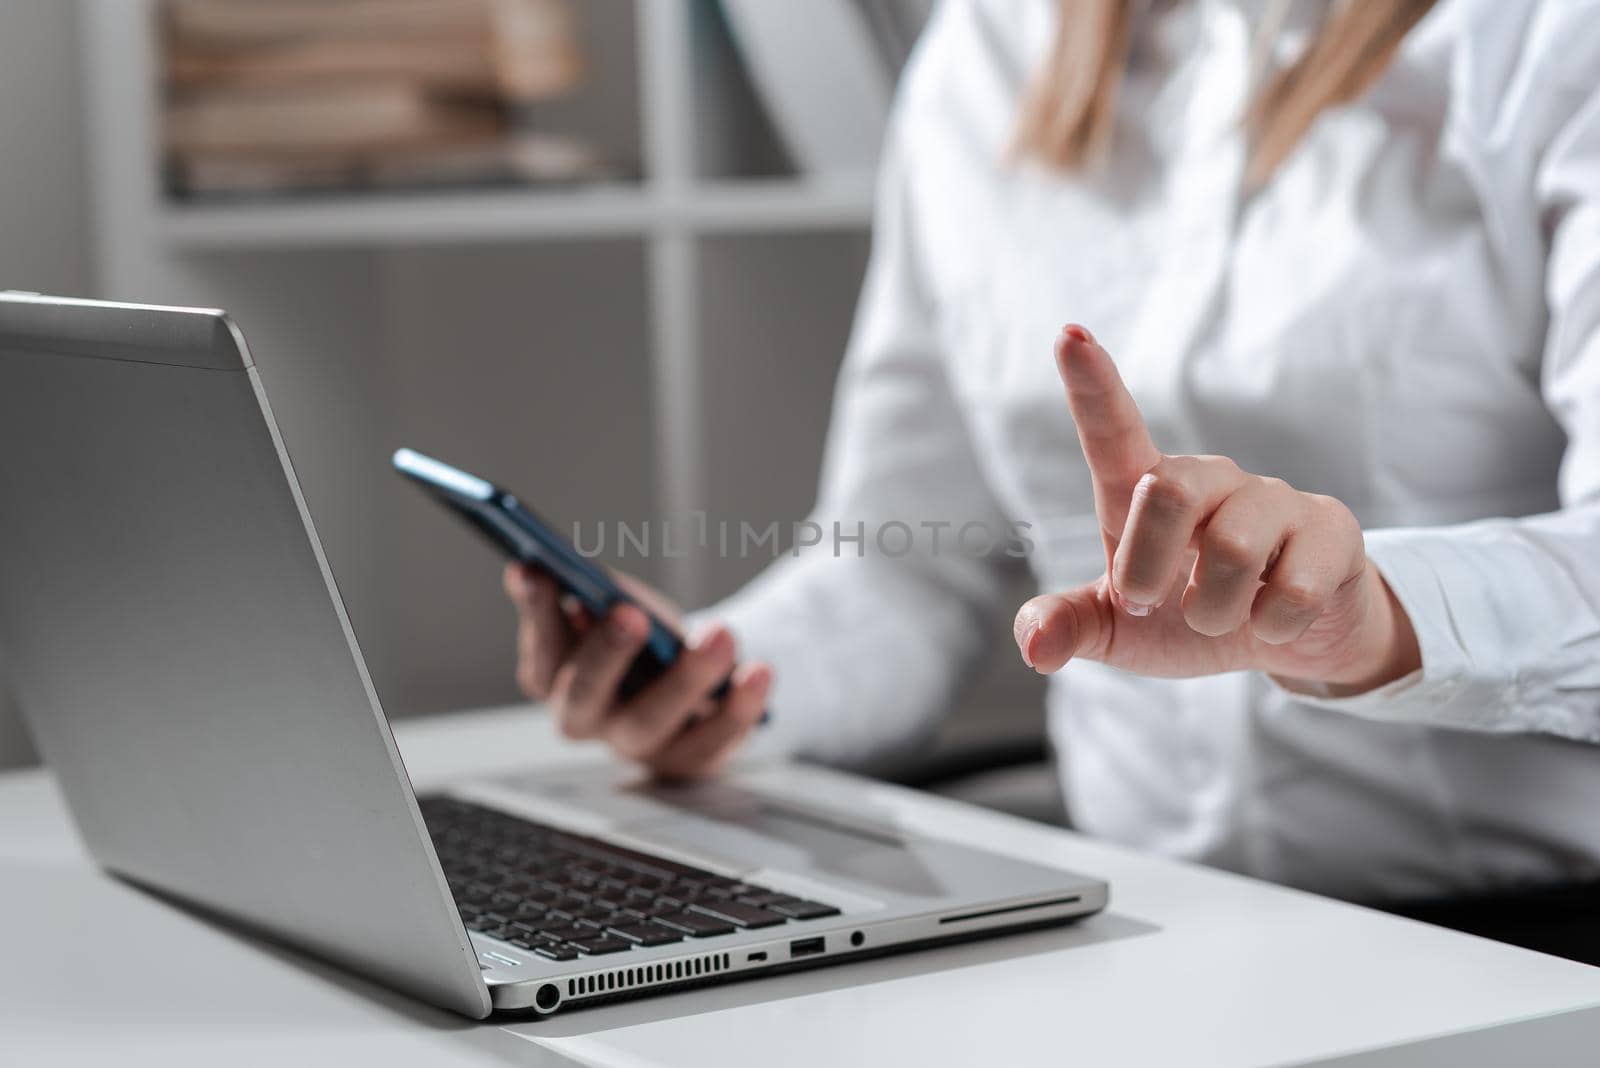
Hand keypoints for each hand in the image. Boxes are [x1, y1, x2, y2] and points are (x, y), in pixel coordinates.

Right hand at [504, 564, 770, 778]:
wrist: (701, 679)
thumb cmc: (647, 639)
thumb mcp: (620, 606)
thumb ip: (591, 592)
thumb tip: (562, 569)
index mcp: (556, 678)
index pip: (536, 650)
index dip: (536, 615)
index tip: (536, 569)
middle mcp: (588, 719)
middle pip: (583, 698)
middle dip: (604, 654)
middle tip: (629, 614)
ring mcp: (638, 745)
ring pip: (651, 723)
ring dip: (686, 679)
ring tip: (720, 634)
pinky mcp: (688, 760)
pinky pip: (712, 740)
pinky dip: (738, 706)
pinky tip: (758, 672)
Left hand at [1013, 325, 1419, 694]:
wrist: (1286, 639)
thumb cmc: (1186, 618)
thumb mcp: (1119, 632)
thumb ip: (1069, 626)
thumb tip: (1033, 645)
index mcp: (1147, 492)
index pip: (1114, 431)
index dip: (1091, 385)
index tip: (1069, 336)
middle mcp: (1209, 479)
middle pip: (1167, 491)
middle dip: (1145, 566)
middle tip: (1145, 604)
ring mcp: (1274, 498)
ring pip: (1234, 548)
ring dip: (1214, 612)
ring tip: (1218, 618)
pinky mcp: (1331, 527)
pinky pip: (1295, 587)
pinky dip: (1272, 626)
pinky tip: (1275, 620)